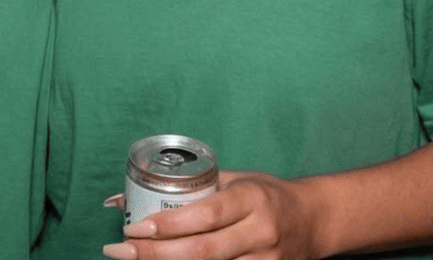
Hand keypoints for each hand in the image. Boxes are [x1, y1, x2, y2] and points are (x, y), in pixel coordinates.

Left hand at [103, 171, 319, 259]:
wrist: (313, 220)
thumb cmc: (263, 194)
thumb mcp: (233, 179)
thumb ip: (188, 188)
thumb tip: (124, 197)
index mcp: (251, 198)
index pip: (205, 214)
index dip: (167, 223)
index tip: (133, 226)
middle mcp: (260, 232)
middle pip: (202, 251)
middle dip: (156, 254)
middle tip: (119, 250)